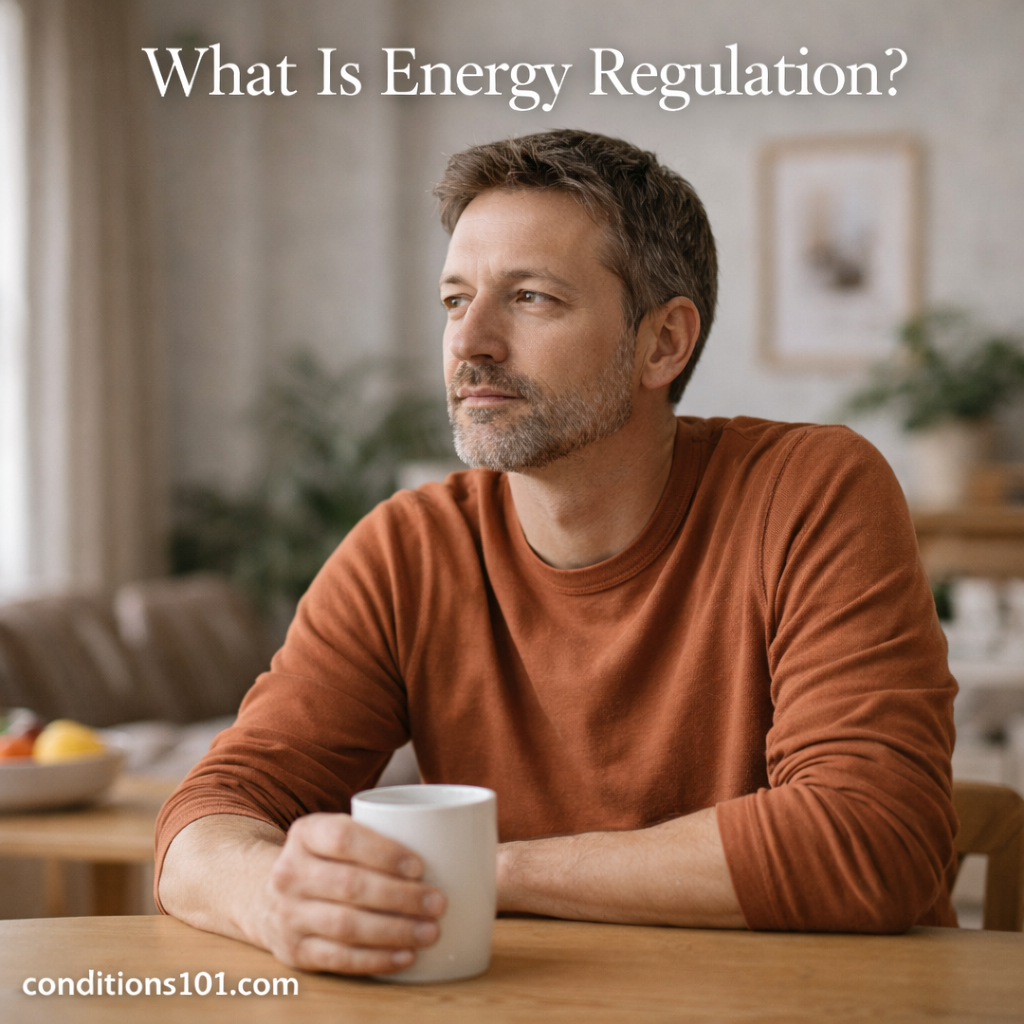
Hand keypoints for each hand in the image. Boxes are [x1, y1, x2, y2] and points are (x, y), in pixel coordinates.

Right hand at [257, 813, 446, 974]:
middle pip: (350, 885)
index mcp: (306, 833)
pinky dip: (376, 959)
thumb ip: (376, 831)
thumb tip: (450, 840)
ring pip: (346, 925)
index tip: (420, 866)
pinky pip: (338, 958)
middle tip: (438, 903)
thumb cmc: (325, 859)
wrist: (264, 894)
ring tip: (430, 931)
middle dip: (400, 897)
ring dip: (394, 931)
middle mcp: (290, 872)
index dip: (384, 852)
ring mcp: (288, 914)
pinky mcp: (294, 951)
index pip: (344, 837)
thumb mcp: (335, 833)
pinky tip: (405, 956)